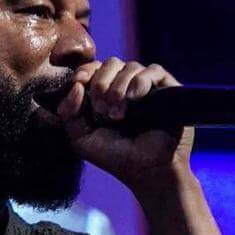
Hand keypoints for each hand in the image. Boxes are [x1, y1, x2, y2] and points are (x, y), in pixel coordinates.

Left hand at [56, 58, 195, 187]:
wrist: (147, 171)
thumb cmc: (115, 156)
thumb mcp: (81, 138)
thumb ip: (68, 113)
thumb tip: (76, 85)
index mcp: (104, 93)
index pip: (93, 68)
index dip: (85, 71)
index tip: (79, 81)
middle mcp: (125, 86)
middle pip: (110, 63)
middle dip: (101, 83)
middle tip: (101, 109)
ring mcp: (146, 86)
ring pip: (130, 66)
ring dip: (119, 88)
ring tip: (118, 115)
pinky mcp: (166, 88)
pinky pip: (153, 71)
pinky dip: (140, 81)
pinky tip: (135, 98)